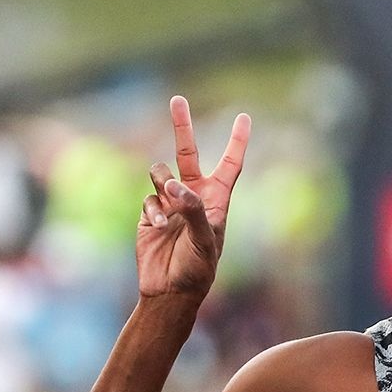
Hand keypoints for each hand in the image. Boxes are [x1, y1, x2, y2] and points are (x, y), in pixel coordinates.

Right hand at [138, 96, 249, 298]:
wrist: (169, 291)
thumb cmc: (197, 269)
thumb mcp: (204, 240)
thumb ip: (192, 209)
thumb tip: (173, 185)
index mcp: (216, 201)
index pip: (229, 165)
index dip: (237, 141)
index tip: (244, 117)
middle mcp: (193, 197)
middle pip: (187, 153)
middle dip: (182, 127)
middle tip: (177, 99)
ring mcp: (170, 203)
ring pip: (159, 173)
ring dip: (161, 185)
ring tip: (166, 212)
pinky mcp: (149, 213)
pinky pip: (147, 197)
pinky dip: (150, 211)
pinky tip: (155, 229)